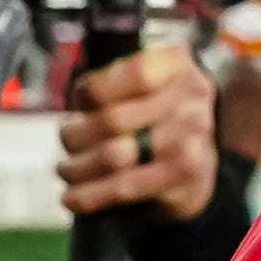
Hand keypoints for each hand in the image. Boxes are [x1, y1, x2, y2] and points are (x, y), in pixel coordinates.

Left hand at [55, 46, 220, 219]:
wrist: (191, 166)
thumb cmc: (147, 118)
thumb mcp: (132, 86)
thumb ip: (105, 83)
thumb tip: (80, 98)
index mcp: (175, 63)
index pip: (131, 73)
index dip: (93, 91)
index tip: (81, 104)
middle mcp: (192, 97)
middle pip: (112, 119)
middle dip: (74, 136)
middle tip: (68, 142)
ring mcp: (192, 137)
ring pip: (113, 156)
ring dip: (76, 168)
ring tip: (68, 169)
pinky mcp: (184, 174)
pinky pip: (123, 187)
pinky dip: (88, 196)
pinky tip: (73, 197)